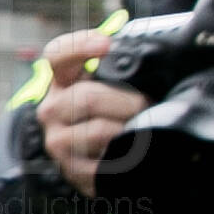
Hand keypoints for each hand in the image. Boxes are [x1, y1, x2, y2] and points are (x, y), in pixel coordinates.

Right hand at [33, 29, 149, 197]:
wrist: (99, 162)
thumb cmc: (110, 118)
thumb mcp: (109, 89)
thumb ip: (121, 72)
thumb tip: (161, 55)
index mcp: (63, 81)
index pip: (58, 55)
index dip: (79, 46)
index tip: (106, 44)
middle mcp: (52, 109)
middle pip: (87, 97)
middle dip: (127, 102)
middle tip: (147, 107)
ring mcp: (57, 140)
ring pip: (98, 130)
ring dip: (128, 130)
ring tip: (139, 131)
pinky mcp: (70, 169)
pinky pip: (103, 161)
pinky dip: (124, 155)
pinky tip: (129, 153)